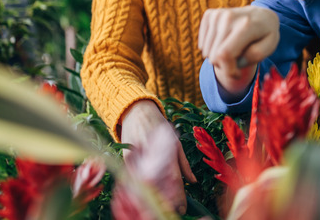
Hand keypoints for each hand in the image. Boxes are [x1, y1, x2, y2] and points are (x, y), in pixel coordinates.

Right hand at [120, 100, 195, 214]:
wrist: (136, 111)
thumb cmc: (159, 126)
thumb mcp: (175, 142)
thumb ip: (183, 164)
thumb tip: (193, 182)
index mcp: (168, 151)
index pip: (175, 181)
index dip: (179, 198)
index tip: (182, 209)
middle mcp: (153, 156)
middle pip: (160, 187)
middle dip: (167, 201)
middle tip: (173, 210)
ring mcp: (138, 158)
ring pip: (146, 185)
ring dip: (153, 196)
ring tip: (160, 205)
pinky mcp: (126, 159)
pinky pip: (134, 178)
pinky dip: (140, 187)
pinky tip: (146, 194)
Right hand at [199, 6, 279, 98]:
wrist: (261, 15)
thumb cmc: (265, 35)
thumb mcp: (270, 47)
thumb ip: (254, 56)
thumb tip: (235, 60)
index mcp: (246, 25)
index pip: (225, 54)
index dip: (228, 70)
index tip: (237, 74)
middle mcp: (229, 17)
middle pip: (214, 54)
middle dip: (223, 65)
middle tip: (236, 61)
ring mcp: (217, 14)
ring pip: (206, 50)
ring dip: (218, 56)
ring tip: (232, 50)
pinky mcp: (209, 15)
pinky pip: (202, 43)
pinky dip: (211, 48)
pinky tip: (224, 43)